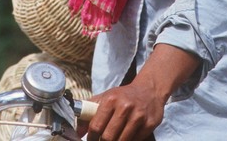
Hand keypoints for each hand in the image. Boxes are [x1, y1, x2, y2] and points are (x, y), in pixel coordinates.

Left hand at [84, 44, 199, 140]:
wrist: (149, 90)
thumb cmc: (123, 96)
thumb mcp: (105, 98)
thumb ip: (88, 113)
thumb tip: (77, 132)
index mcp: (111, 100)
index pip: (96, 126)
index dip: (91, 137)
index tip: (92, 139)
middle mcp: (125, 107)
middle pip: (108, 137)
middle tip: (102, 140)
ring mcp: (139, 116)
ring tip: (114, 138)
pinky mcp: (149, 124)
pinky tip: (127, 135)